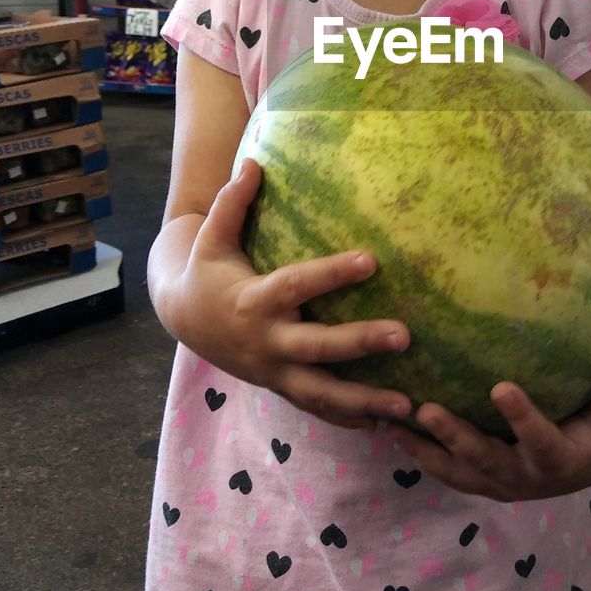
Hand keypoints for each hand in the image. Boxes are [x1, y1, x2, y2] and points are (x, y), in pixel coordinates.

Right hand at [169, 159, 414, 430]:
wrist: (183, 319)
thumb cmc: (207, 270)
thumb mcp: (211, 237)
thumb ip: (231, 202)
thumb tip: (252, 163)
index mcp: (252, 301)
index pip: (297, 285)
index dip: (333, 273)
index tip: (373, 260)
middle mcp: (266, 341)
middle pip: (317, 347)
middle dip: (359, 343)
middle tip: (404, 336)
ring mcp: (274, 371)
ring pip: (321, 393)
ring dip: (364, 401)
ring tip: (407, 406)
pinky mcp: (281, 387)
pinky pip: (317, 409)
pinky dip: (349, 419)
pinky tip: (388, 426)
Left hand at [385, 353, 590, 500]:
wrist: (581, 471)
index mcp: (559, 461)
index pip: (540, 441)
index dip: (522, 418)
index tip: (501, 386)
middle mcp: (523, 478)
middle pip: (486, 461)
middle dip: (456, 436)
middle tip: (427, 409)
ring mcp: (495, 482)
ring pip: (456, 470)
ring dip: (424, 447)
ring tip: (393, 422)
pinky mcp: (475, 479)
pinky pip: (443, 469)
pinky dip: (416, 452)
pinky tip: (388, 428)